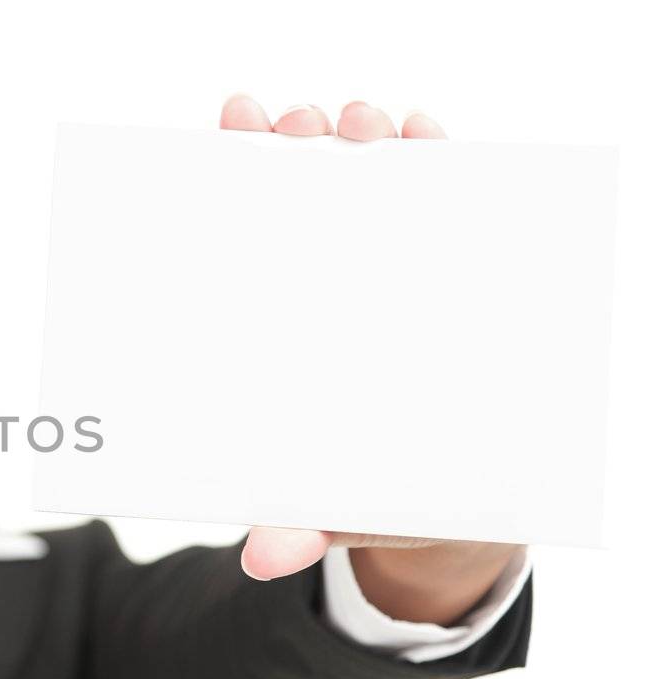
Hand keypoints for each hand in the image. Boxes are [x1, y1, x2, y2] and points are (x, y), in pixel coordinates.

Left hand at [216, 95, 521, 624]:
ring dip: (360, 141)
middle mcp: (321, 282)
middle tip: (298, 122)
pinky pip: (439, 203)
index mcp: (277, 324)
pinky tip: (425, 131)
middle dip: (296, 146)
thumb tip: (262, 559)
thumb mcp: (334, 507)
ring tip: (359, 119)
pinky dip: (434, 161)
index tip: (231, 123)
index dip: (232, 172)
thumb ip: (298, 521)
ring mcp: (382, 267)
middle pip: (298, 195)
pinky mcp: (442, 268)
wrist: (447, 501)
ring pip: (365, 186)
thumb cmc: (367, 496)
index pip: (243, 233)